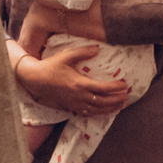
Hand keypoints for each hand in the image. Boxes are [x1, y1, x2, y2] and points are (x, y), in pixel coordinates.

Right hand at [16, 44, 131, 117]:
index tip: (125, 84)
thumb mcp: (66, 56)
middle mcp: (78, 96)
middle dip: (117, 100)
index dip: (115, 87)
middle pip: (103, 101)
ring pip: (97, 110)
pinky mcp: (71, 108)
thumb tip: (97, 48)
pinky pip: (88, 114)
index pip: (103, 88)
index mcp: (79, 83)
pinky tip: (106, 111)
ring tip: (122, 105)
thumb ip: (83, 52)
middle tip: (128, 96)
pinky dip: (100, 113)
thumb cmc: (50, 66)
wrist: (35, 80)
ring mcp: (74, 104)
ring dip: (111, 108)